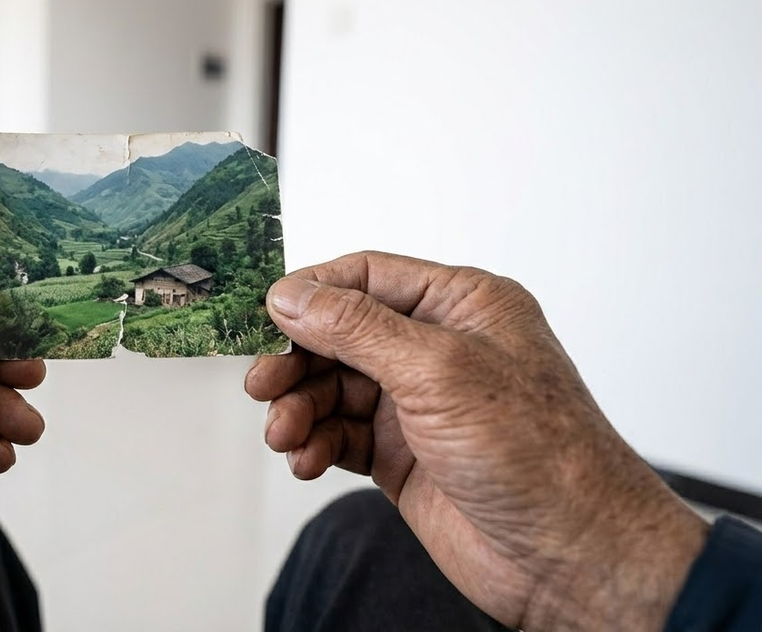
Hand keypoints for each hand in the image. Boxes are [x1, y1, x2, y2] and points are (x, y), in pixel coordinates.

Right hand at [246, 252, 706, 630]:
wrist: (570, 557)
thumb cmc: (540, 456)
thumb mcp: (439, 371)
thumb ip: (357, 328)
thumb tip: (294, 296)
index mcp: (462, 306)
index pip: (368, 277)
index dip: (313, 293)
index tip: (266, 316)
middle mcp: (438, 350)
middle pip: (340, 335)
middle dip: (297, 361)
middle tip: (264, 386)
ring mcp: (419, 405)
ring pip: (333, 389)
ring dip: (300, 409)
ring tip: (286, 435)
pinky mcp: (403, 456)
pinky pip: (339, 435)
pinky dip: (315, 444)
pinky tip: (308, 460)